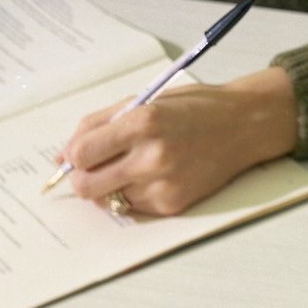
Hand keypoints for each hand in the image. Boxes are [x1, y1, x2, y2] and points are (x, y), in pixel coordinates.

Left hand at [54, 69, 299, 219]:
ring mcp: (163, 184)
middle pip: (85, 186)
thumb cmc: (195, 108)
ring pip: (107, 200)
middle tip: (96, 168)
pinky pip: (133, 207)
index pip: (81, 154)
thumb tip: (62, 155)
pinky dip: (134, 194)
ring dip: (110, 187)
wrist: (244, 124)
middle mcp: (152, 155)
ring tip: (133, 167)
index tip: (81, 153)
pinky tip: (155, 176)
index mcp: (142, 121)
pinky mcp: (173, 204)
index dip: (74, 156)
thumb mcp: (146, 100)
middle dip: (83, 178)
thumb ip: (100, 124)